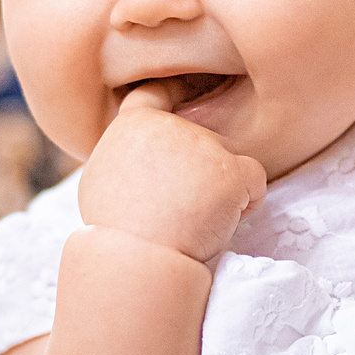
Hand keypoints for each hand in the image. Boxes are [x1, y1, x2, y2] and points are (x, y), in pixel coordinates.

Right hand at [76, 84, 266, 263]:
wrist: (137, 260)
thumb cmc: (115, 231)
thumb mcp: (99, 179)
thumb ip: (122, 155)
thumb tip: (132, 153)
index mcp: (135, 124)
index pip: (155, 94)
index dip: (172, 98)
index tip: (185, 102)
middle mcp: (172, 127)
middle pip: (199, 139)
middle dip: (198, 169)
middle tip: (178, 207)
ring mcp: (205, 147)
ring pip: (227, 163)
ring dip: (218, 189)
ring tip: (192, 221)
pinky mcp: (233, 172)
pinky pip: (254, 182)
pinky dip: (246, 204)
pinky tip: (220, 225)